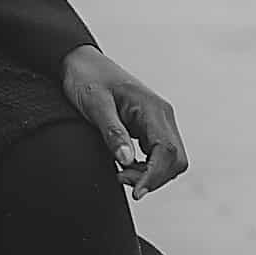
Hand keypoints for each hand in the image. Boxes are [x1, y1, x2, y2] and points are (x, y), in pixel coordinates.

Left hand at [58, 45, 188, 200]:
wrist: (79, 61)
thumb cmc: (85, 79)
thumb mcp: (95, 105)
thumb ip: (112, 132)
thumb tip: (127, 162)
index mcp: (153, 108)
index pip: (168, 151)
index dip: (155, 176)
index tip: (136, 192)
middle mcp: (162, 115)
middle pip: (176, 160)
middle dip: (153, 178)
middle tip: (121, 179)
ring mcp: (158, 121)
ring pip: (169, 160)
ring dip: (149, 174)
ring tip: (120, 174)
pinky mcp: (149, 127)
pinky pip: (157, 154)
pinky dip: (145, 167)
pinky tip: (124, 167)